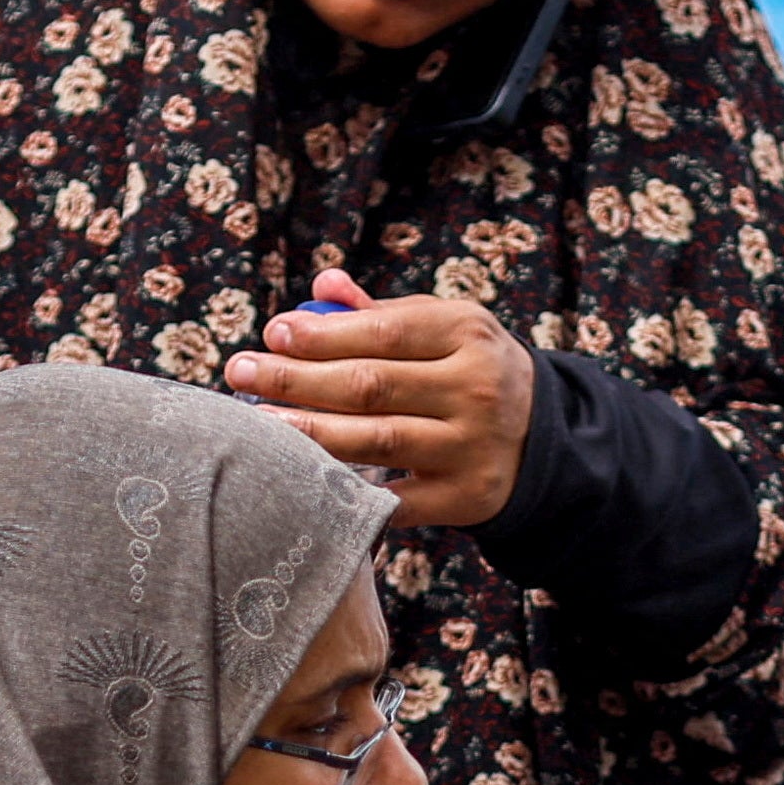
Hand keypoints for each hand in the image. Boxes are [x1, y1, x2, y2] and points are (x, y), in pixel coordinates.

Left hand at [224, 271, 536, 527]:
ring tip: (257, 422)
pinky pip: (394, 499)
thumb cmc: (469, 371)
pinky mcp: (465, 497)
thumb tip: (322, 286)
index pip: (383, 331)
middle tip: (240, 372)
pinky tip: (300, 479)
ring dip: (308, 432)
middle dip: (296, 379)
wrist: (543, 440)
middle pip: (370, 385)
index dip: (322, 334)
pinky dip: (348, 491)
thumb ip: (381, 311)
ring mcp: (471, 447)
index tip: (273, 333)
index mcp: (467, 333)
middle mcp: (474, 389)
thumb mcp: (444, 328)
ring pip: (375, 440)